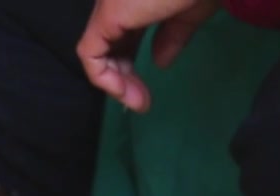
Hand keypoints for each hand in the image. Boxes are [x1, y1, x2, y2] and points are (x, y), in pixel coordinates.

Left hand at [76, 0, 219, 112]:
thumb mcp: (189, 14)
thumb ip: (173, 36)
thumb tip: (160, 62)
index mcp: (135, 0)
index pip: (120, 35)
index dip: (128, 64)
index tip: (146, 91)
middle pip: (108, 43)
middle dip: (122, 76)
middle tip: (142, 101)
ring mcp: (109, 4)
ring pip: (97, 49)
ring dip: (115, 82)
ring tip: (138, 101)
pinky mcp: (107, 13)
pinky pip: (90, 53)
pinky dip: (104, 78)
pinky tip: (124, 92)